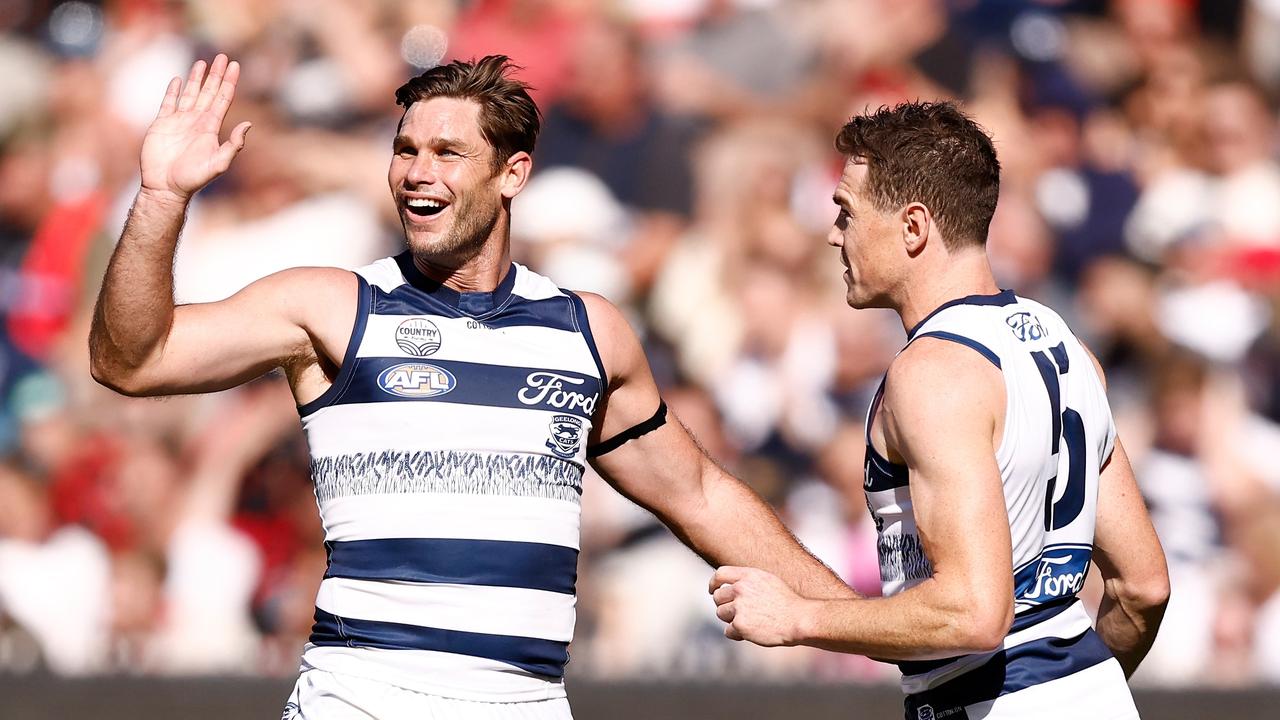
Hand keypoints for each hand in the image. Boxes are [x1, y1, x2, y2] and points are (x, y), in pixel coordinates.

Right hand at [140, 54, 250, 203]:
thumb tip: (248, 124)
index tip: (235, 66)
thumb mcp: (218, 164)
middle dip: (216, 75)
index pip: (223, 99)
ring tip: (203, 62)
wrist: (165, 187)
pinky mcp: (162, 124)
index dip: (229, 82)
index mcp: (211, 128)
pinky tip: (177, 80)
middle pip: (209, 92)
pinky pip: (168, 103)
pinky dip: (173, 91)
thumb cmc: (192, 179)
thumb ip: (234, 145)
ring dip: (196, 78)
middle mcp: (197, 122)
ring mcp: (179, 122)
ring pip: (190, 94)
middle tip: (223, 56)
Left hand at [709, 566, 810, 646]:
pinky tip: (750, 633)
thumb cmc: (787, 602)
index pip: (720, 574)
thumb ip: (749, 581)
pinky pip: (728, 631)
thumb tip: (730, 586)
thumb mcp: (768, 581)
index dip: (714, 583)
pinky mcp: (740, 625)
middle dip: (724, 605)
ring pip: (721, 613)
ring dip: (731, 619)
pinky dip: (736, 634)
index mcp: (747, 576)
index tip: (713, 590)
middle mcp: (741, 589)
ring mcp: (739, 607)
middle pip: (718, 597)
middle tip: (736, 612)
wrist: (799, 619)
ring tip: (749, 622)